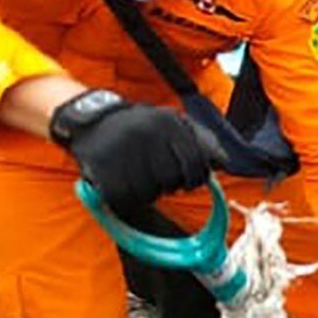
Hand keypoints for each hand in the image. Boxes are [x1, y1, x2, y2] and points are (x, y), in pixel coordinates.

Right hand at [50, 90, 218, 211]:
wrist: (92, 118)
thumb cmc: (141, 127)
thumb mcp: (173, 123)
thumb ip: (202, 141)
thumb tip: (225, 162)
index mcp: (168, 123)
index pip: (196, 163)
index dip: (196, 178)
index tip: (189, 181)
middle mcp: (147, 134)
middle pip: (172, 180)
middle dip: (169, 184)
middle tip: (159, 178)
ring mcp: (122, 149)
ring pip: (149, 192)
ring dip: (147, 193)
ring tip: (140, 179)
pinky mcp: (101, 166)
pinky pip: (124, 197)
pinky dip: (126, 199)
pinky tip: (124, 186)